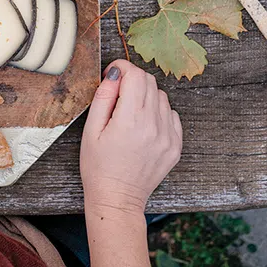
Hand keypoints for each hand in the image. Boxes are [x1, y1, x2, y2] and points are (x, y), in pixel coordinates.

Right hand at [80, 59, 182, 215]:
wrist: (117, 199)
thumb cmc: (98, 167)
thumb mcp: (91, 130)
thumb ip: (103, 97)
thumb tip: (114, 74)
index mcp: (130, 120)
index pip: (135, 75)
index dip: (122, 68)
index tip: (112, 74)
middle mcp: (154, 126)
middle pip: (150, 81)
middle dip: (133, 79)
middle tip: (118, 92)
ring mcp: (168, 137)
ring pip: (161, 96)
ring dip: (146, 95)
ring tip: (131, 111)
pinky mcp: (175, 147)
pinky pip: (172, 115)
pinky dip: (159, 112)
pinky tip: (145, 123)